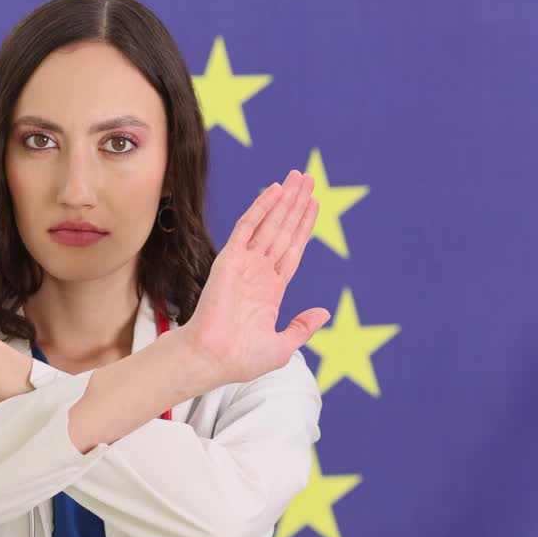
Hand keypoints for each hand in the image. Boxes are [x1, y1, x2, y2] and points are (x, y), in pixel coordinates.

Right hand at [179, 169, 330, 386]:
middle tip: (308, 179)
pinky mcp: (230, 259)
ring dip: (284, 200)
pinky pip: (247, 227)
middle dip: (296, 205)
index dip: (304, 226)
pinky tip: (275, 190)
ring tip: (298, 177)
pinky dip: (261, 208)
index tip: (314, 205)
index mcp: (272, 290)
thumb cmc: (242, 359)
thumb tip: (323, 312)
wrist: (214, 359)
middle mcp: (259, 272)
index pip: (292, 249)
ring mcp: (245, 264)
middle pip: (284, 230)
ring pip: (270, 223)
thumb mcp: (282, 346)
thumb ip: (302, 327)